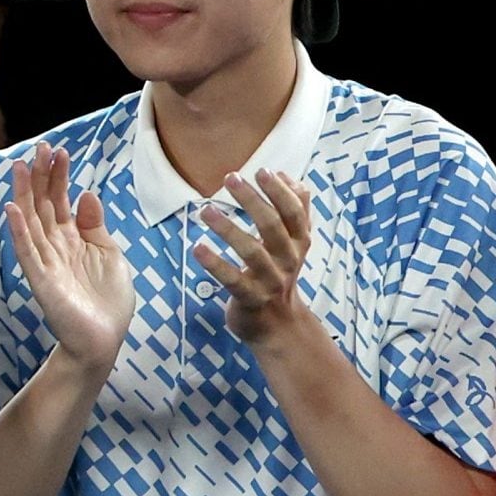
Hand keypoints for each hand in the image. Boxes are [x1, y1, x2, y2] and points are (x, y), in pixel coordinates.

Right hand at [1, 141, 136, 371]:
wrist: (103, 340)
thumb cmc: (108, 301)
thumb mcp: (111, 255)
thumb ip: (96, 226)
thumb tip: (86, 194)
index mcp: (73, 239)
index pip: (61, 200)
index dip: (59, 176)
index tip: (58, 152)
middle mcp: (55, 245)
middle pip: (44, 204)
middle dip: (40, 176)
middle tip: (39, 147)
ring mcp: (45, 261)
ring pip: (31, 220)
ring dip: (24, 193)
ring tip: (19, 166)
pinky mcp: (41, 279)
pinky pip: (27, 251)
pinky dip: (19, 231)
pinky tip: (13, 209)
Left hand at [195, 168, 316, 349]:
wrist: (278, 325)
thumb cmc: (278, 275)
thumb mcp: (293, 244)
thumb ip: (296, 212)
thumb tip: (292, 177)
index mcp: (298, 243)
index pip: (294, 213)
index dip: (280, 192)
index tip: (263, 170)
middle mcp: (287, 260)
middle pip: (273, 226)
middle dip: (253, 200)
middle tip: (231, 178)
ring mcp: (270, 281)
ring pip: (252, 252)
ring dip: (228, 228)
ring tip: (204, 210)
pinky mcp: (250, 299)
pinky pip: (232, 280)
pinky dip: (214, 263)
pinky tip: (197, 247)